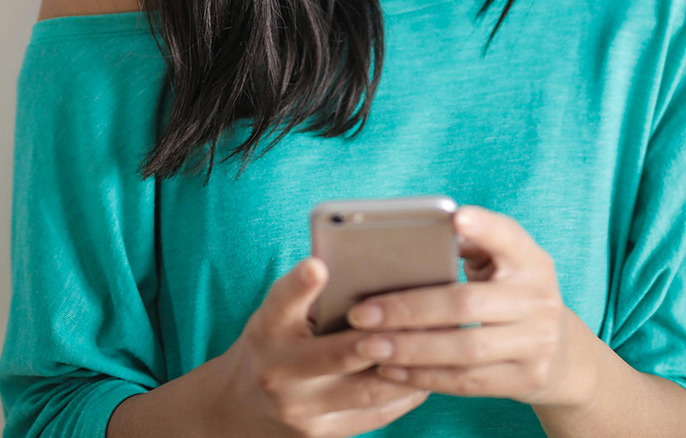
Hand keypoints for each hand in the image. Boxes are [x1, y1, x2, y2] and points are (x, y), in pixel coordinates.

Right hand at [209, 256, 431, 436]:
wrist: (243, 403)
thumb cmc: (275, 341)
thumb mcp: (279, 313)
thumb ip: (312, 296)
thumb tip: (374, 268)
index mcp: (267, 329)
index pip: (281, 303)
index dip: (299, 285)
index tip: (318, 265)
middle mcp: (279, 372)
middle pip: (339, 354)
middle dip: (386, 337)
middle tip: (428, 315)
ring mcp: (301, 409)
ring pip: (369, 390)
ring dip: (409, 367)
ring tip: (441, 343)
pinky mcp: (322, 434)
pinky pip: (376, 414)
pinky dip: (406, 392)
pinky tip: (428, 373)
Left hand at [344, 205, 598, 408]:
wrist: (561, 352)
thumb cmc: (511, 294)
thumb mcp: (503, 264)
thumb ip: (469, 246)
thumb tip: (412, 237)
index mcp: (531, 260)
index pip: (508, 237)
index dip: (484, 227)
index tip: (455, 216)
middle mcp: (539, 299)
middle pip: (466, 303)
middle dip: (408, 309)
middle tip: (362, 313)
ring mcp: (537, 342)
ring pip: (464, 348)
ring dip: (410, 349)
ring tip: (367, 345)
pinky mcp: (526, 378)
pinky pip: (467, 381)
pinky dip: (425, 377)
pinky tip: (391, 369)